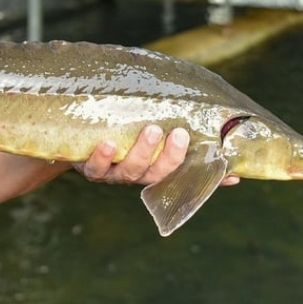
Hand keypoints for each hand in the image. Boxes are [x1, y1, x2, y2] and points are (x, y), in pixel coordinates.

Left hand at [74, 125, 237, 186]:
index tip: (220, 163)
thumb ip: (180, 137)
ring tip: (151, 129)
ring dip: (142, 152)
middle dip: (170, 155)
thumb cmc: (123, 133)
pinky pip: (97, 167)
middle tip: (178, 133)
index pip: (182, 171)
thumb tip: (224, 152)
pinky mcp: (90, 168)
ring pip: (130, 171)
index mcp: (154, 168)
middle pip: (156, 173)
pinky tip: (108, 143)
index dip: (201, 173)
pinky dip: (103, 157)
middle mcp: (137, 174)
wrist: (79, 140)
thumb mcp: (150, 134)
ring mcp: (114, 173)